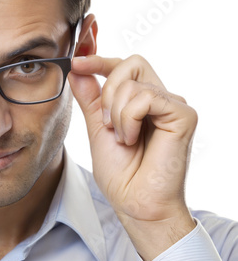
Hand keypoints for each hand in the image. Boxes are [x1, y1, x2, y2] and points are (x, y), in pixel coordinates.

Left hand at [68, 54, 196, 260]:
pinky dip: (129, 119)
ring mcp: (173, 105)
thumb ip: (90, 96)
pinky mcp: (184, 115)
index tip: (76, 60)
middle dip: (107, 89)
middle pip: (131, 63)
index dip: (99, 58)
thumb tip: (77, 68)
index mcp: (141, 100)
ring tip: (122, 138)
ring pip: (134, 82)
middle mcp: (160, 98)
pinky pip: (146, 97)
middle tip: (104, 120)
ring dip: (116, 113)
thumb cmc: (120, 171)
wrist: (133, 201)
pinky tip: (132, 139)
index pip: (123, 65)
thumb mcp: (96, 126)